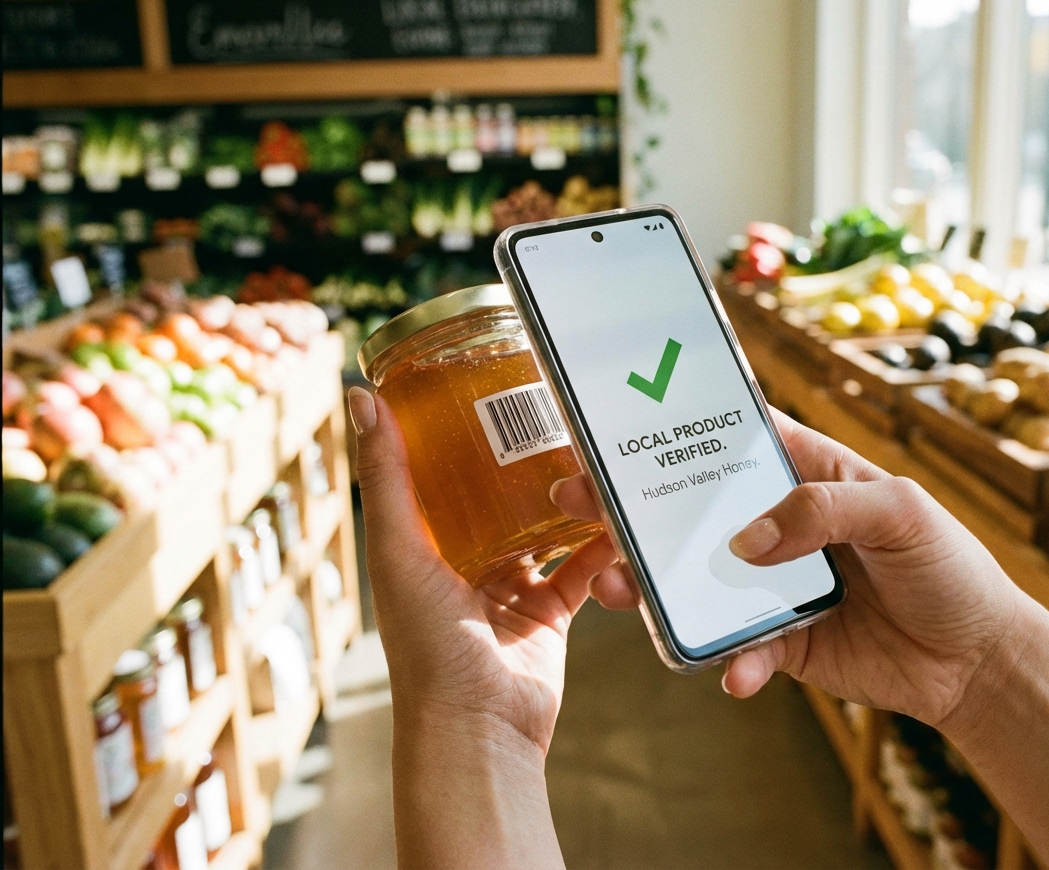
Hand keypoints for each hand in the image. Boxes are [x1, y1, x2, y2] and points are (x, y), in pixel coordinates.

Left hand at [349, 386, 613, 752]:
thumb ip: (387, 481)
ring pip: (548, 527)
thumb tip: (362, 398)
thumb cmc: (427, 649)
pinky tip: (622, 519)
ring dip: (571, 498)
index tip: (488, 382)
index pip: (442, 474)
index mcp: (425, 546)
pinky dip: (603, 548)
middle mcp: (466, 562)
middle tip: (558, 414)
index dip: (460, 432)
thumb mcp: (401, 553)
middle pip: (500, 496)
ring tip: (595, 457)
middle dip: (528, 460)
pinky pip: (582, 567)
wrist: (481, 728)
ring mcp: (512, 587)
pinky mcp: (552, 612)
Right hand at [550, 408, 1027, 728]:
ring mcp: (771, 585)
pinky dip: (732, 660)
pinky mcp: (779, 640)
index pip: (729, 444)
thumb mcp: (900, 512)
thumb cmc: (947, 564)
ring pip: (696, 581)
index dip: (675, 434)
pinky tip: (739, 674)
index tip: (615, 433)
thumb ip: (823, 510)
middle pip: (691, 512)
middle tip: (576, 502)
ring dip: (652, 588)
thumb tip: (745, 542)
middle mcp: (776, 525)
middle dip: (632, 509)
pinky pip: (737, 647)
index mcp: (803, 474)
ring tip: (618, 591)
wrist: (975, 660)